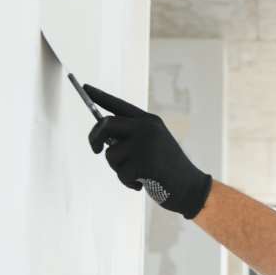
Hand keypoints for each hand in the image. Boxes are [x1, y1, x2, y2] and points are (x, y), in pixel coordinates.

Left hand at [84, 84, 212, 219]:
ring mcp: (145, 144)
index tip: (85, 87)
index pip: (119, 105)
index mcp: (149, 121)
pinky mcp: (143, 162)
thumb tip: (102, 138)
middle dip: (94, 138)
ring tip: (135, 175)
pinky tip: (141, 183)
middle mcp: (147, 128)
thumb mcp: (153, 145)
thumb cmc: (167, 170)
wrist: (190, 188)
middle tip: (95, 149)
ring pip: (110, 153)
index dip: (100, 96)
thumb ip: (131, 138)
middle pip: (107, 124)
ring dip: (117, 168)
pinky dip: (126, 182)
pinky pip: (120, 172)